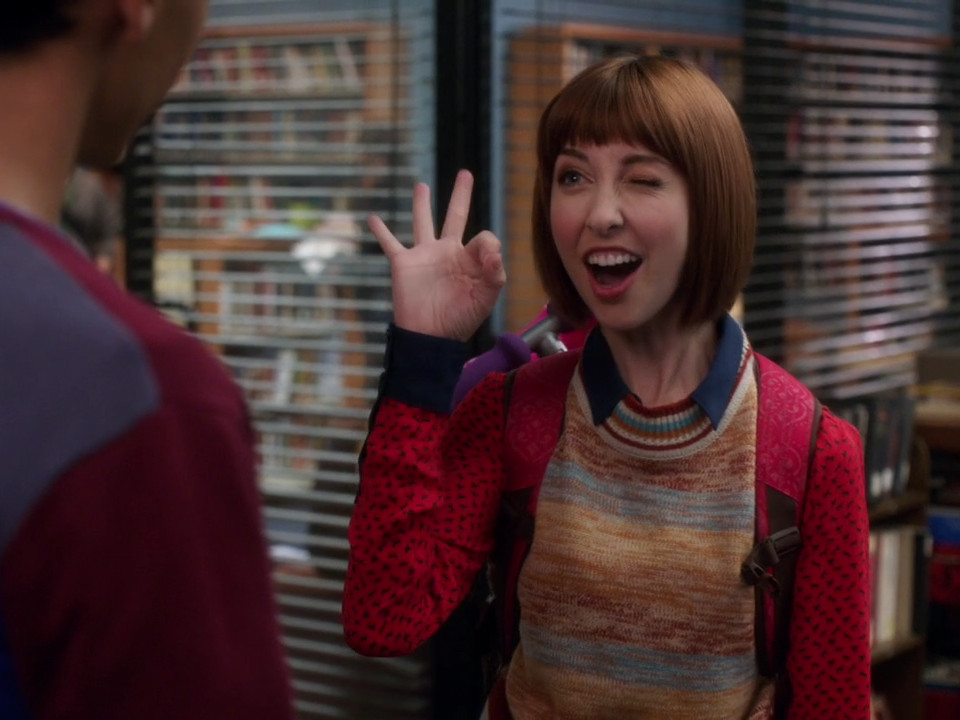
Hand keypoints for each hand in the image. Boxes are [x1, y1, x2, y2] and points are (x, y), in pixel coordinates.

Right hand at [368, 169, 505, 341]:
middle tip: (465, 174)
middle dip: (460, 195)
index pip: (484, 237)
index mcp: (470, 259)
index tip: (487, 258)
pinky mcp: (404, 263)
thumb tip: (492, 244)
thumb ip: (495, 269)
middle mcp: (447, 252)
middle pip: (455, 216)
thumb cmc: (461, 319)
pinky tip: (372, 218)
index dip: (488, 244)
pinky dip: (381, 231)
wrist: (431, 336)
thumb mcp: (486, 296)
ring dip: (421, 204)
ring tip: (421, 185)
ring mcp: (424, 256)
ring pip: (422, 223)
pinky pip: (390, 244)